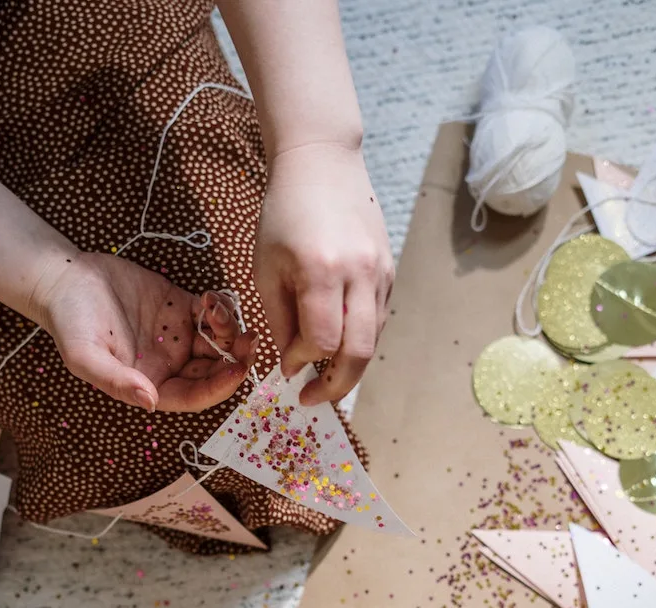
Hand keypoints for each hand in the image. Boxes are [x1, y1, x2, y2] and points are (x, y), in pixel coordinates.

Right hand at [31, 251, 259, 412]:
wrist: (64, 280)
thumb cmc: (69, 323)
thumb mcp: (84, 357)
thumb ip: (116, 382)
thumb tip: (148, 403)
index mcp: (152, 385)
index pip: (194, 396)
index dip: (218, 388)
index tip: (236, 371)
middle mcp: (170, 365)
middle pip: (215, 371)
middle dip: (236, 359)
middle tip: (249, 340)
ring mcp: (178, 336)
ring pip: (219, 342)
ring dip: (230, 330)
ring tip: (220, 311)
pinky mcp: (181, 307)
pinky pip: (213, 314)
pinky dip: (221, 307)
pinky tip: (212, 297)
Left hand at [254, 142, 393, 405]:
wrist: (323, 163)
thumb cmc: (284, 215)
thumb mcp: (266, 267)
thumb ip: (279, 320)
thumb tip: (291, 366)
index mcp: (322, 271)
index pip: (321, 342)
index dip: (302, 363)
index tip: (286, 369)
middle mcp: (359, 274)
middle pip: (358, 353)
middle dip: (336, 386)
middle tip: (313, 397)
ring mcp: (381, 273)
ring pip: (373, 340)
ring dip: (349, 366)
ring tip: (324, 375)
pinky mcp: (390, 271)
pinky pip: (378, 320)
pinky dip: (359, 340)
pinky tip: (338, 342)